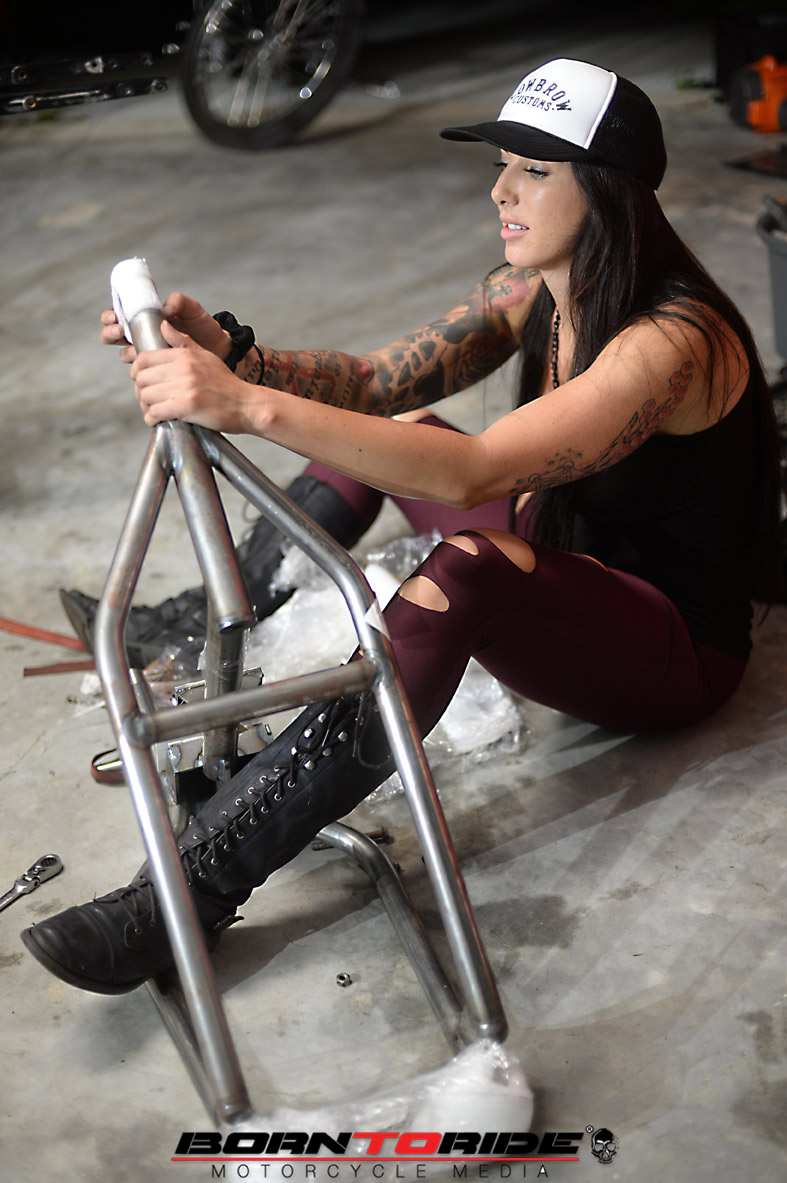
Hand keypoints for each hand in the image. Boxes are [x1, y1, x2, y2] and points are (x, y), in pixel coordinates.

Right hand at [100, 292, 230, 364]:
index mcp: (145, 317)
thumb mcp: (192, 310)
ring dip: (126, 352)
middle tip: (121, 331)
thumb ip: (181, 303)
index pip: (118, 314)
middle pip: (113, 336)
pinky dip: (141, 370)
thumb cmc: (202, 327)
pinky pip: (142, 372)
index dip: (110, 316)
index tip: (115, 316)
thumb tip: (166, 306)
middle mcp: (141, 335)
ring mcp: (148, 353)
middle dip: (111, 333)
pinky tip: (146, 369)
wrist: (217, 349)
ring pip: (125, 354)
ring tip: (135, 351)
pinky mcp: (157, 369)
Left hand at [131, 321, 252, 432]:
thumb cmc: (227, 384)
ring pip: (146, 396)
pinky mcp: (187, 406)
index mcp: (184, 354)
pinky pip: (155, 412)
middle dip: (140, 390)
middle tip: (148, 399)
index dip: (136, 371)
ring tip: (153, 410)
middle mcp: (183, 368)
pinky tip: (157, 420)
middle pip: (141, 378)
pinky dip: (151, 419)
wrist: (247, 405)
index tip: (141, 380)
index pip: (144, 358)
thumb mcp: (206, 356)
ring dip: (146, 406)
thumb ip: (182, 341)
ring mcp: (185, 387)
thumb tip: (164, 326)